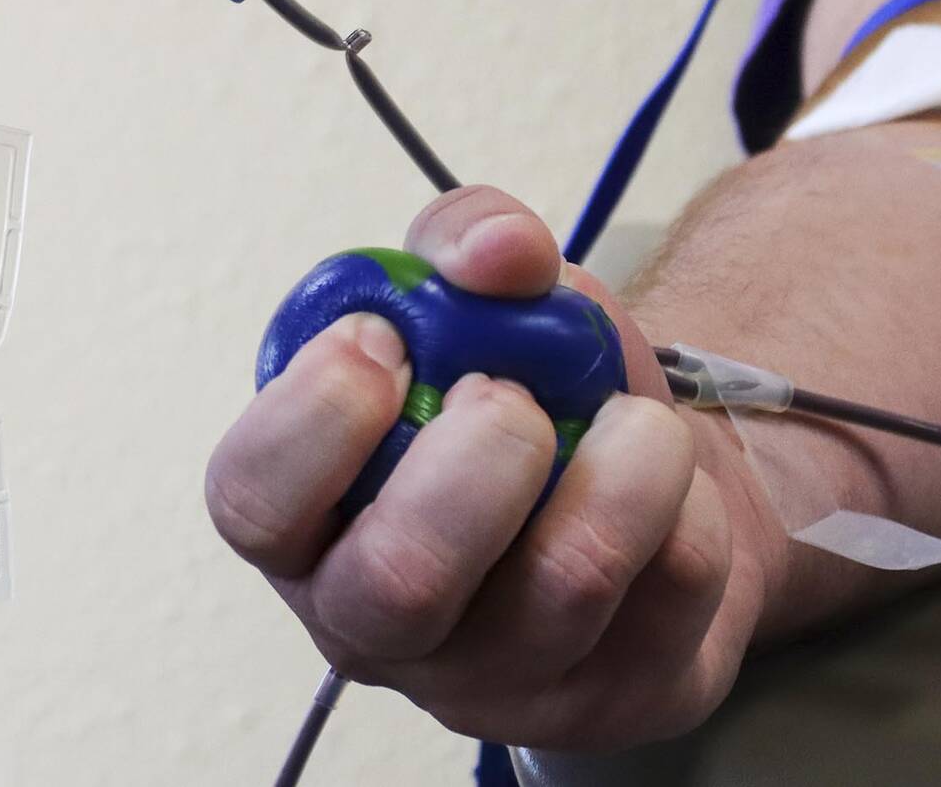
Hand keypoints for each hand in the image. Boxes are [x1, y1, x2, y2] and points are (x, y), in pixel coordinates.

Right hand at [207, 186, 781, 749]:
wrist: (647, 477)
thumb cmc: (528, 391)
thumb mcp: (482, 293)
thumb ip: (466, 237)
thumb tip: (497, 252)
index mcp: (305, 519)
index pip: (253, 502)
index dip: (317, 414)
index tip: (389, 341)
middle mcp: (375, 622)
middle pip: (399, 582)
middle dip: (479, 457)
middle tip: (519, 399)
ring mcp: (493, 679)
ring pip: (563, 586)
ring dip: (623, 459)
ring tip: (633, 421)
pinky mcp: (609, 703)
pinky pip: (670, 585)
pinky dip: (687, 499)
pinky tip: (665, 488)